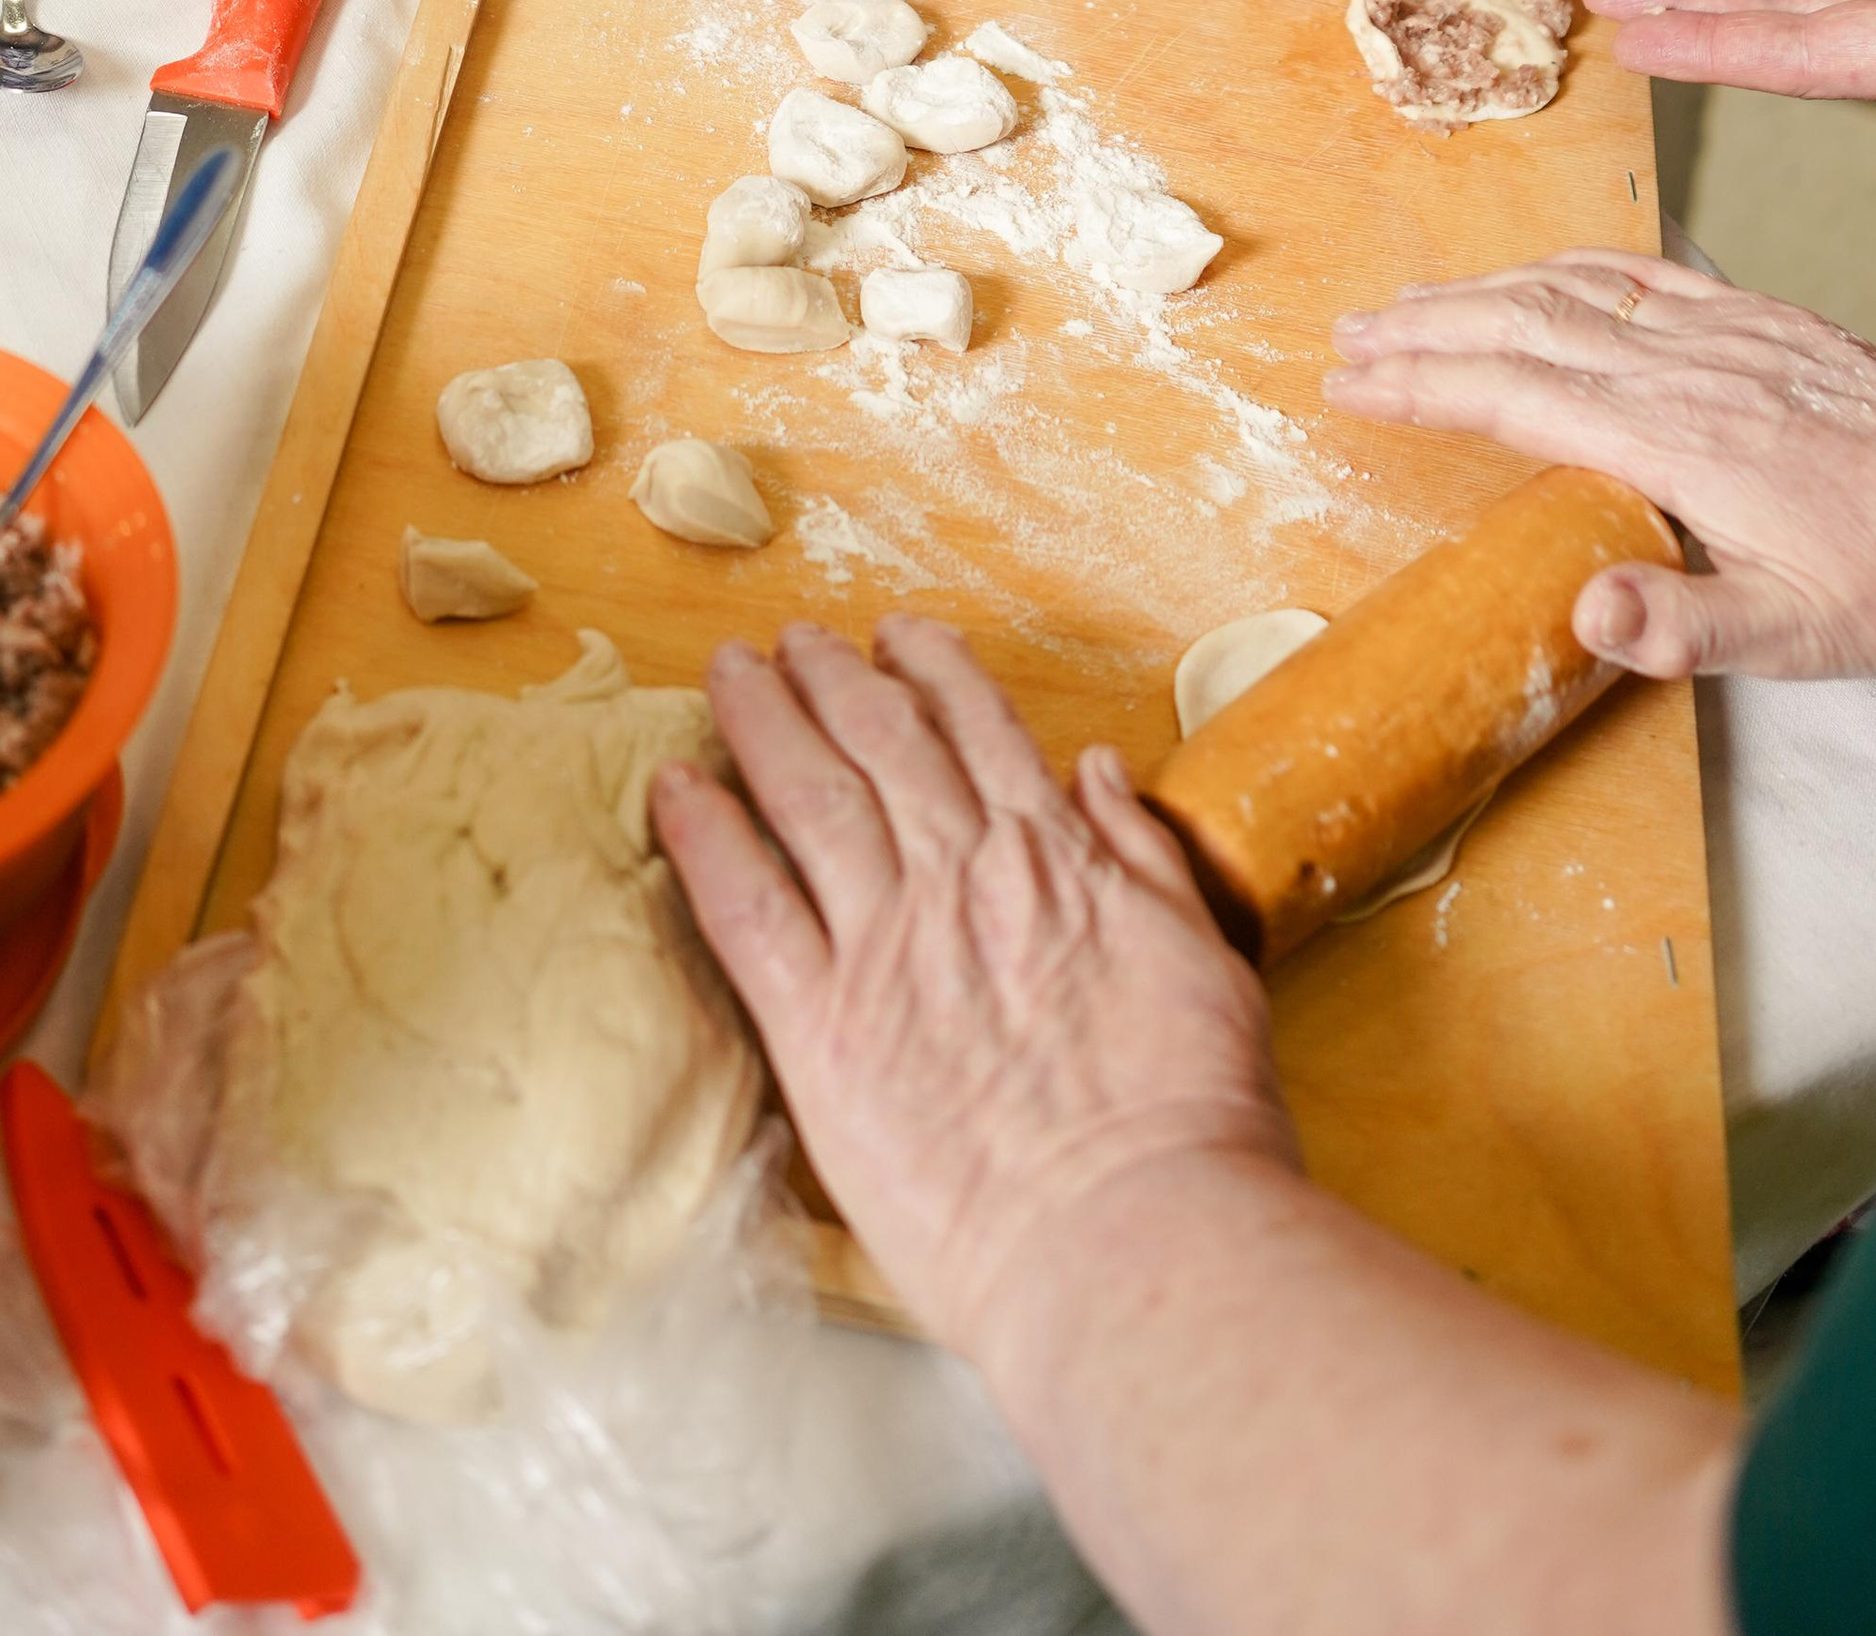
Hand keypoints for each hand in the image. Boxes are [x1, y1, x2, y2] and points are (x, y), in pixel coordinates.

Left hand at [653, 615, 1289, 1360]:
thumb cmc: (1189, 1122)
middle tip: (792, 641)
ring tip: (730, 674)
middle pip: (878, 744)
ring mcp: (884, 947)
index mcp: (1051, 860)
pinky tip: (674, 789)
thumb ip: (1142, 855)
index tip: (898, 637)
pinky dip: (706, 839)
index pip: (978, 730)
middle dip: (831, 680)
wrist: (1134, 1238)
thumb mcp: (1201, 957)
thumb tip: (1099, 768)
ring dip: (763, 722)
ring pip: (808, 797)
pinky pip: (747, 909)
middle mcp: (959, 879)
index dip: (931, 672)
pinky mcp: (821, 1031)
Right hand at [1327, 255, 1875, 679]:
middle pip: (1525, 327)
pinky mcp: (1764, 319)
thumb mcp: (1795, 634)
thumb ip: (1686, 624)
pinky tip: (1538, 273)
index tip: (1351, 383)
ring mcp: (1726, 333)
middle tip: (1348, 335)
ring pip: (1575, 290)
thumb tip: (1585, 615)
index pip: (1516, 396)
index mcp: (1674, 441)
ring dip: (1482, 292)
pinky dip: (1569, 266)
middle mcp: (1687, 369)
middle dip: (1426, 329)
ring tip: (1411, 303)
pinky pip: (1644, 271)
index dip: (1424, 385)